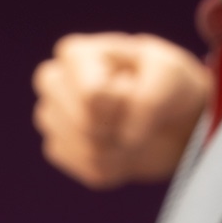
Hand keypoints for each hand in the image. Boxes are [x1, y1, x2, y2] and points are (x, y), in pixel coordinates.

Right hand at [32, 32, 212, 188]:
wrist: (165, 119)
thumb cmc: (164, 86)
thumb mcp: (170, 76)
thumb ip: (150, 99)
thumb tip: (127, 138)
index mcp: (75, 53)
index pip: (92, 95)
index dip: (124, 103)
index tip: (136, 89)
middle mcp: (53, 82)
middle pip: (85, 123)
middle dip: (119, 125)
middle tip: (133, 112)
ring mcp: (51, 118)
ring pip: (87, 149)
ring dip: (121, 146)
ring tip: (129, 130)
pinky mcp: (58, 150)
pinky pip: (88, 169)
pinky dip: (115, 164)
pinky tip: (120, 148)